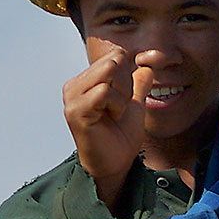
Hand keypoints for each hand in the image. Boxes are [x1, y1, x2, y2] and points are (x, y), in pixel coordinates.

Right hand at [63, 43, 151, 204]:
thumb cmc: (121, 136)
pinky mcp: (75, 111)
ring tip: (114, 113)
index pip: (115, 56)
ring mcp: (72, 98)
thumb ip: (138, 84)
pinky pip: (104, 91)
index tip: (122, 101)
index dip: (128, 77)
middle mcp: (74, 86)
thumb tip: (146, 66)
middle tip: (119, 108)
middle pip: (113, 61)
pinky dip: (116, 104)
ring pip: (109, 72)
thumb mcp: (134, 104)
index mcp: (85, 81)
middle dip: (126, 85)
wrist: (115, 163)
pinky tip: (111, 118)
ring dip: (122, 96)